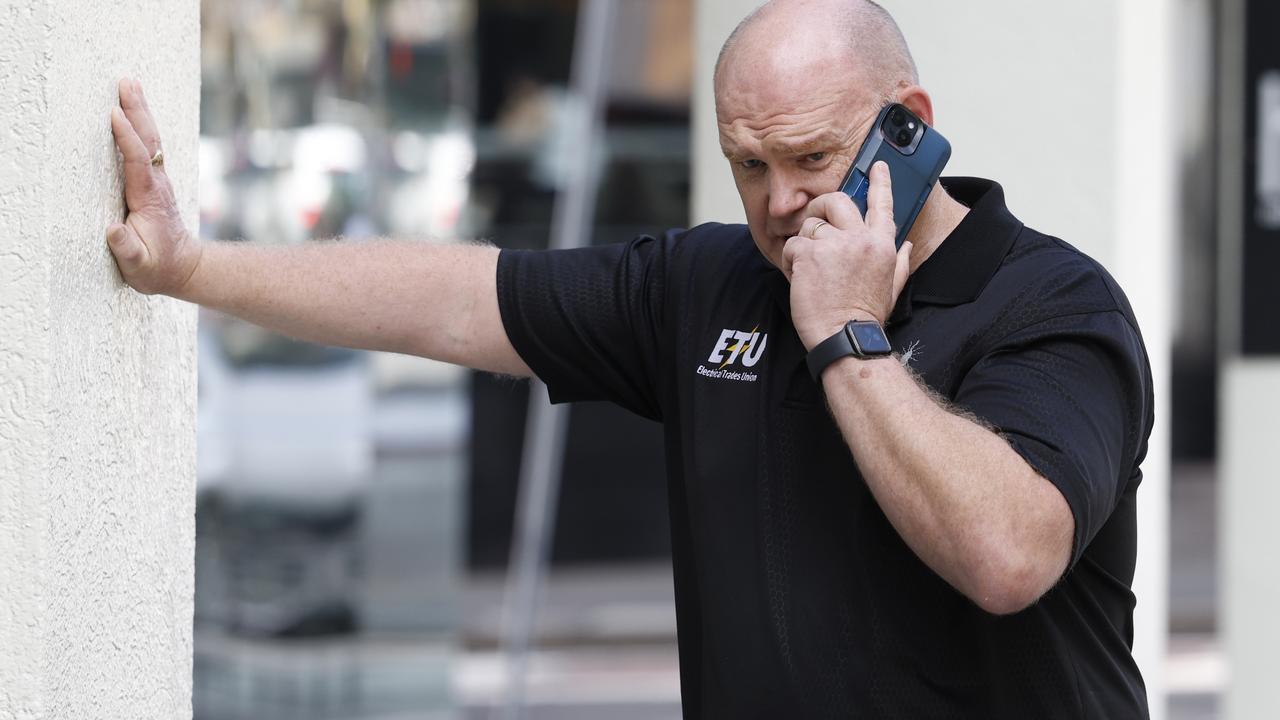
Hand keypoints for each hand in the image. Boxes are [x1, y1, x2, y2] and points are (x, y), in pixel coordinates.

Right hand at [106, 77, 201, 296]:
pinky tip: (135, 111)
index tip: (114, 115)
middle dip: (137, 111)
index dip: (126, 138)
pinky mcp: (155, 182)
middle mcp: (157, 184)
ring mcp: (158, 181)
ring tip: (130, 84)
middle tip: (126, 82)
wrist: (184, 268)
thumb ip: (127, 249)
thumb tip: (114, 229)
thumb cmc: (157, 268)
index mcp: (149, 198)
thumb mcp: (140, 267)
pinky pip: (148, 147)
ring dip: (141, 112)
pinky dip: (141, 126)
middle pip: (148, 141)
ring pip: (150, 140)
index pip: (137, 161)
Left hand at [780, 161, 911, 349]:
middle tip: (814, 221)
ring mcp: (834, 244)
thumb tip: (906, 246)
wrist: (846, 338)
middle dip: (821, 206)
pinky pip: (793, 245)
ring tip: (809, 270)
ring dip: (804, 245)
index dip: (881, 182)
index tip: (877, 165)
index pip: (883, 205)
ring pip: (809, 225)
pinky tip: (800, 279)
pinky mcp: (810, 254)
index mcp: (883, 246)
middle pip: (837, 201)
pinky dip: (791, 261)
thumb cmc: (866, 317)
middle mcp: (860, 239)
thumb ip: (900, 263)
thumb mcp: (892, 288)